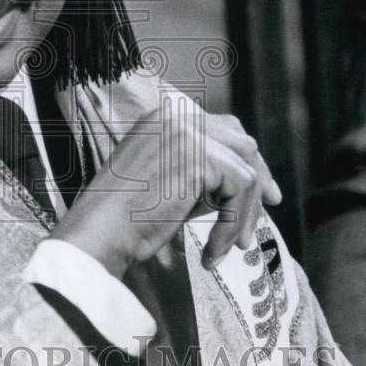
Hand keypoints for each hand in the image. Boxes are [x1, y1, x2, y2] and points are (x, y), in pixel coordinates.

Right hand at [52, 106, 280, 276]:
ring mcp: (185, 132)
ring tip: (230, 246)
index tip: (265, 194)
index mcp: (161, 117)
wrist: (99, 233)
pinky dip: (234, 224)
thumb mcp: (167, 181)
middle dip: (259, 180)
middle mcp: (173, 116)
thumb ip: (202, 171)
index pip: (223, 128)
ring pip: (246, 169)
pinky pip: (240, 189)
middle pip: (242, 142)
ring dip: (244, 213)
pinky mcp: (197, 156)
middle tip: (265, 214)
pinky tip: (214, 250)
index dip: (248, 160)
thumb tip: (249, 179)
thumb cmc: (124, 219)